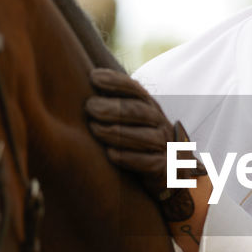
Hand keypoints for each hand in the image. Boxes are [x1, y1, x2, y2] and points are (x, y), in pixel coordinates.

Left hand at [85, 69, 204, 220]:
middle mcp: (159, 123)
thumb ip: (113, 103)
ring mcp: (165, 146)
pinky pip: (148, 163)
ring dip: (118, 132)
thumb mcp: (131, 120)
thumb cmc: (139, 142)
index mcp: (150, 107)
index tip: (94, 78)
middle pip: (139, 112)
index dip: (116, 82)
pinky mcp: (165, 168)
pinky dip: (129, 158)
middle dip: (114, 108)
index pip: (135, 90)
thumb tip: (82, 82)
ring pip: (145, 137)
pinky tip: (110, 154)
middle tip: (90, 107)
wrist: (168, 174)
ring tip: (94, 130)